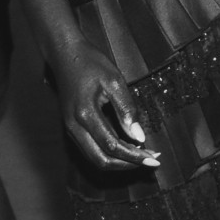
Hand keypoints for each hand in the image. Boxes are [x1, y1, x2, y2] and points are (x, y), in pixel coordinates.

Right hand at [52, 41, 158, 170]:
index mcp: (85, 115)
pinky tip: (126, 147)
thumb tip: (139, 136)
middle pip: (101, 160)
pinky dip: (109, 154)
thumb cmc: (91, 64)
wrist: (65, 54)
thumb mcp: (114, 81)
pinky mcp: (72, 127)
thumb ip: (127, 109)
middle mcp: (74, 127)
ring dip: (119, 161)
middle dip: (127, 164)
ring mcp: (70, 129)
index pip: (112, 146)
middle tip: (150, 161)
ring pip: (95, 158)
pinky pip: (90, 149)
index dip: (134, 156)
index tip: (153, 159)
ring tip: (142, 156)